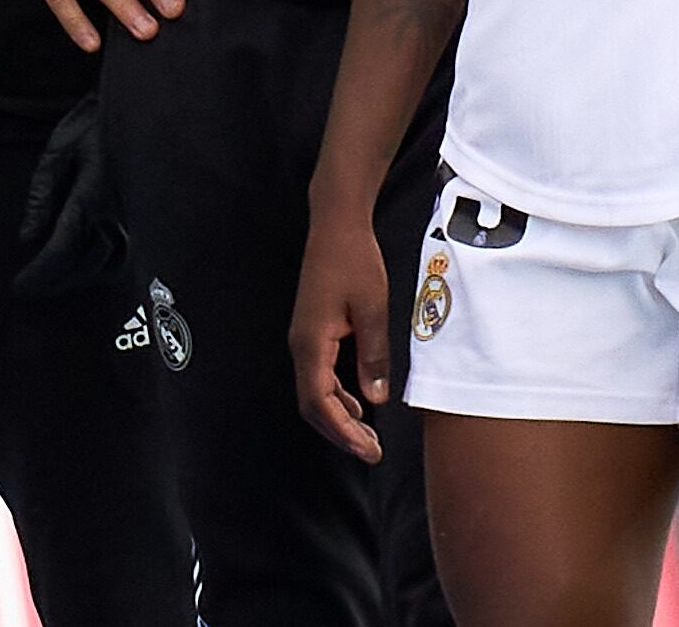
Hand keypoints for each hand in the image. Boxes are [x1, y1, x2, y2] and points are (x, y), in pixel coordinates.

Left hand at [11, 95, 126, 297]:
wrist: (140, 101)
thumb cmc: (94, 120)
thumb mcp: (58, 150)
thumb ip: (41, 196)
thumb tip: (27, 237)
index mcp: (90, 196)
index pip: (61, 251)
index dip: (38, 275)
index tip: (19, 286)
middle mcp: (116, 213)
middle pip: (83, 265)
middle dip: (53, 281)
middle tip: (28, 287)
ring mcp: (133, 215)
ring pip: (107, 263)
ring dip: (78, 278)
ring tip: (54, 281)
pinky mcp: (142, 213)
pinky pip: (125, 252)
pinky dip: (104, 266)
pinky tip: (89, 267)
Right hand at [290, 197, 394, 460]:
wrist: (336, 227)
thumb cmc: (355, 262)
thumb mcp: (373, 308)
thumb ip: (374, 355)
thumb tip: (377, 399)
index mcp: (311, 344)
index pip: (320, 403)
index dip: (343, 432)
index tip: (367, 450)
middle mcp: (301, 347)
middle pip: (312, 406)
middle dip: (340, 433)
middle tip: (371, 451)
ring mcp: (304, 340)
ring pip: (315, 393)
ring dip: (338, 417)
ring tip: (367, 434)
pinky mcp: (312, 333)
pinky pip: (319, 376)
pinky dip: (337, 396)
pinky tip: (358, 402)